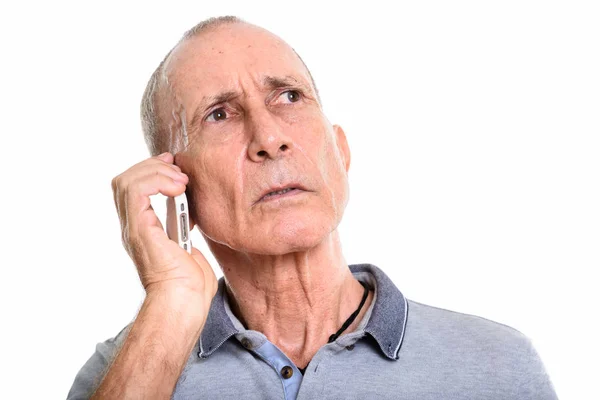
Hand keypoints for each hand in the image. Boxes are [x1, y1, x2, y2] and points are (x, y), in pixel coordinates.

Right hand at [111, 152, 217, 300]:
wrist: (185, 303)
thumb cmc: (191, 286)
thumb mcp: (189, 247)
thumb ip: (184, 228)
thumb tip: (191, 212)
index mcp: (143, 231)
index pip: (132, 190)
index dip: (151, 171)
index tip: (176, 167)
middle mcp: (133, 228)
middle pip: (124, 181)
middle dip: (152, 166)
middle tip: (178, 169)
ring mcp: (133, 229)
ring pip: (126, 181)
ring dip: (156, 172)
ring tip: (181, 181)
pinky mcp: (139, 230)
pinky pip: (135, 190)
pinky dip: (156, 180)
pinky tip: (177, 188)